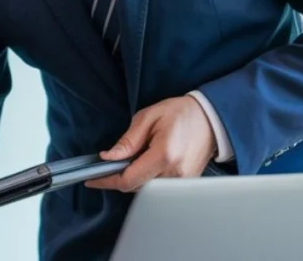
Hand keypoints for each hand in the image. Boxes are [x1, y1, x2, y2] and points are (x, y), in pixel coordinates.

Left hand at [86, 95, 216, 191]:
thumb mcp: (147, 118)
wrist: (211, 118)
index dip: (107, 181)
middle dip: (118, 178)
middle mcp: (175, 173)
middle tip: (108, 164)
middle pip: (136, 187)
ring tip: (130, 159)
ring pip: (146, 189)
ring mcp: (183, 181)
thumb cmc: (180, 113)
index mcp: (163, 155)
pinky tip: (144, 163)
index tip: (91, 180)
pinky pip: (159, 186)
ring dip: (132, 178)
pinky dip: (146, 178)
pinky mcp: (187, 182)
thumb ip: (127, 141)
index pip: (129, 180)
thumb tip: (108, 158)